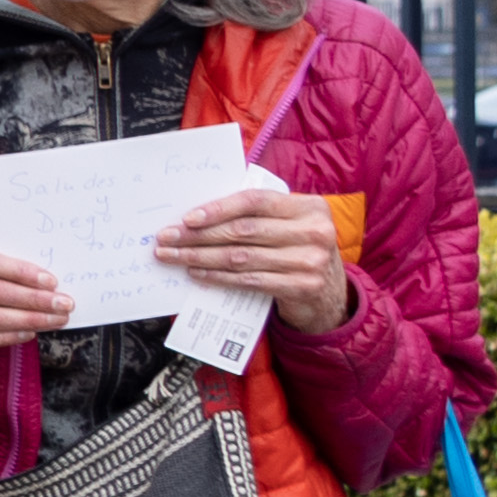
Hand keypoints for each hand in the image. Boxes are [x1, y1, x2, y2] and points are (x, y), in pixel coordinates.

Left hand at [156, 180, 352, 335]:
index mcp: (310, 207)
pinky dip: (218, 276)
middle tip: (166, 238)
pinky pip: (249, 280)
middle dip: (198, 235)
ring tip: (173, 255)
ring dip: (200, 256)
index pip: (255, 202)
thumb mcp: (289, 226)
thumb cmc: (296, 251)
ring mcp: (311, 261)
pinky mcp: (303, 287)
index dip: (218, 208)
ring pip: (241, 257)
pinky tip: (196, 273)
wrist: (329, 295)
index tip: (186, 218)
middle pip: (243, 230)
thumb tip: (196, 215)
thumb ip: (258, 216)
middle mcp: (315, 232)